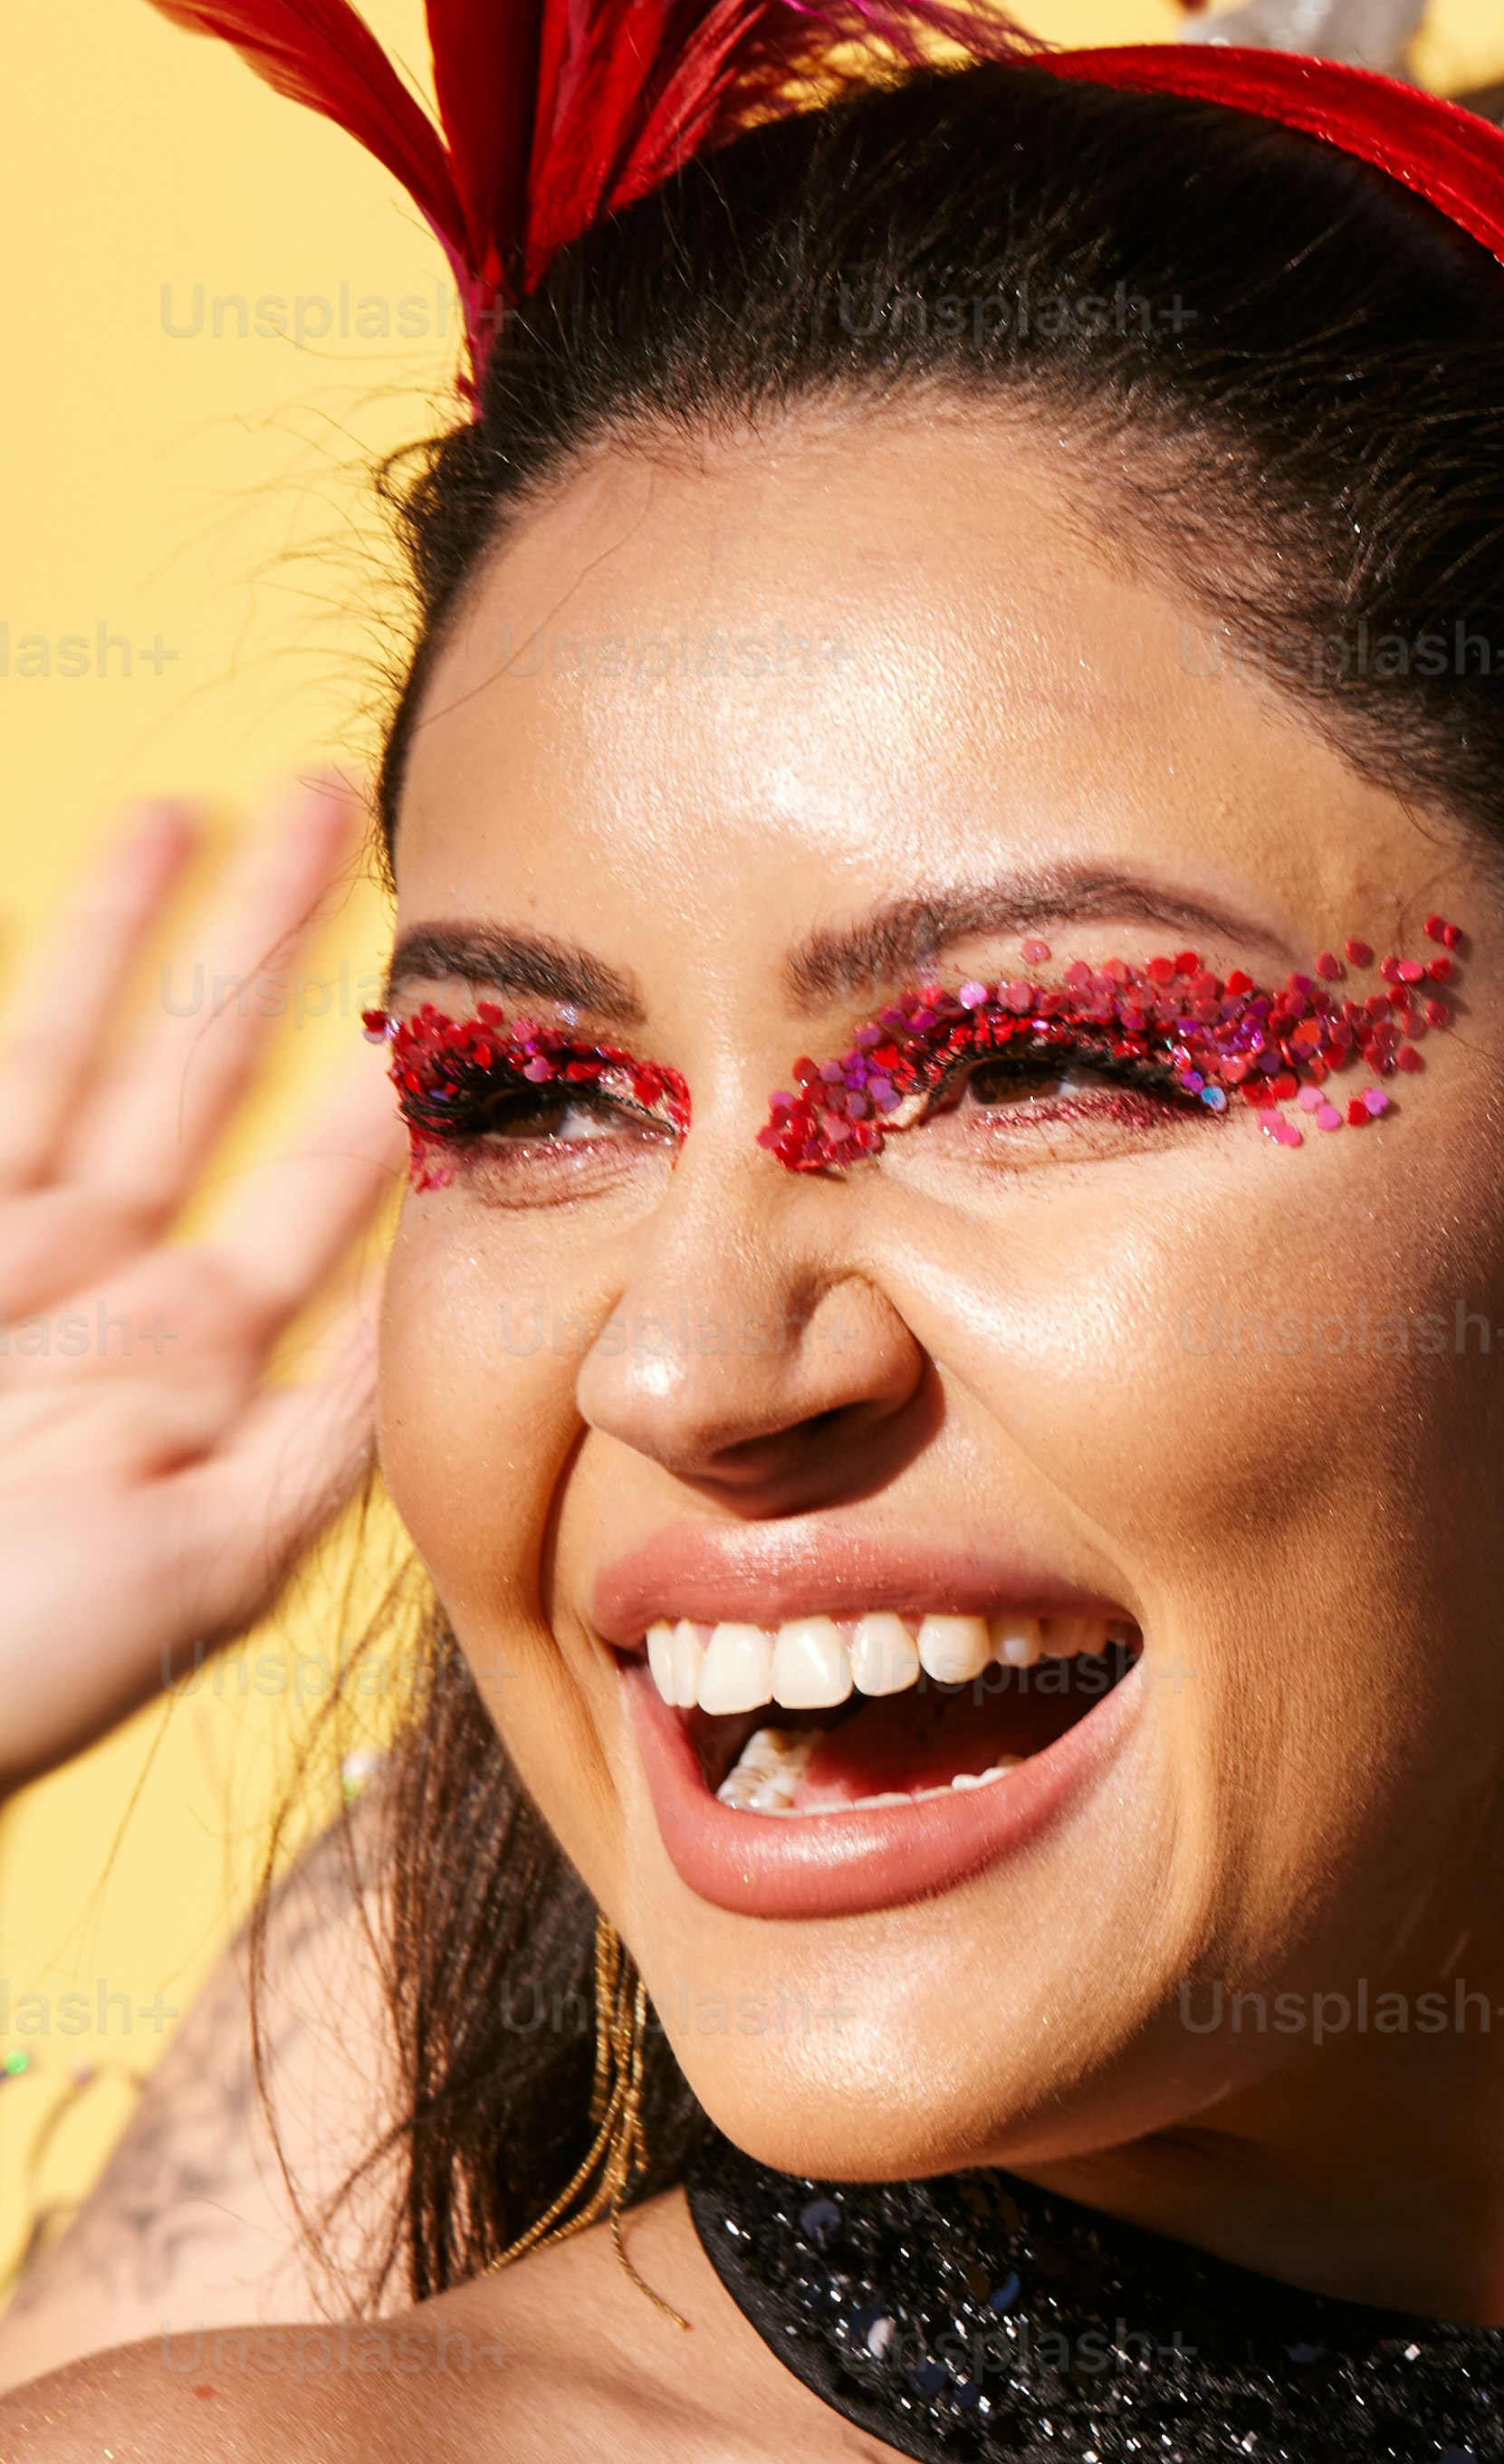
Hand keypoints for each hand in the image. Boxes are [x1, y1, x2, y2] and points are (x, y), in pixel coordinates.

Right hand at [0, 780, 393, 1797]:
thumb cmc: (20, 1659)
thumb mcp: (209, 1554)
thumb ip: (325, 1442)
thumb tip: (457, 1334)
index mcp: (205, 1353)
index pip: (331, 1186)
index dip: (401, 1087)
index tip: (494, 984)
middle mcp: (108, 1280)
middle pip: (211, 1068)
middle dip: (279, 942)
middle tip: (356, 805)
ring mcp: (8, 1251)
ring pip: (87, 1044)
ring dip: (147, 928)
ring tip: (210, 804)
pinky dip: (20, 979)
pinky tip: (40, 887)